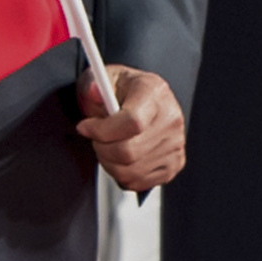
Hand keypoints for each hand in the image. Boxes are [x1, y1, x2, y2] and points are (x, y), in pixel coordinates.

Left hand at [76, 64, 183, 193]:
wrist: (143, 99)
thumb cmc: (122, 89)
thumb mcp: (103, 78)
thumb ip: (93, 85)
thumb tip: (93, 91)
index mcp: (154, 92)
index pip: (132, 122)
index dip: (102, 130)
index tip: (85, 127)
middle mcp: (171, 118)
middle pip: (130, 151)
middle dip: (101, 148)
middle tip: (95, 139)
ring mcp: (176, 143)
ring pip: (132, 171)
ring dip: (109, 163)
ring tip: (106, 147)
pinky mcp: (174, 163)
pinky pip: (140, 182)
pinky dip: (122, 175)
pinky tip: (120, 158)